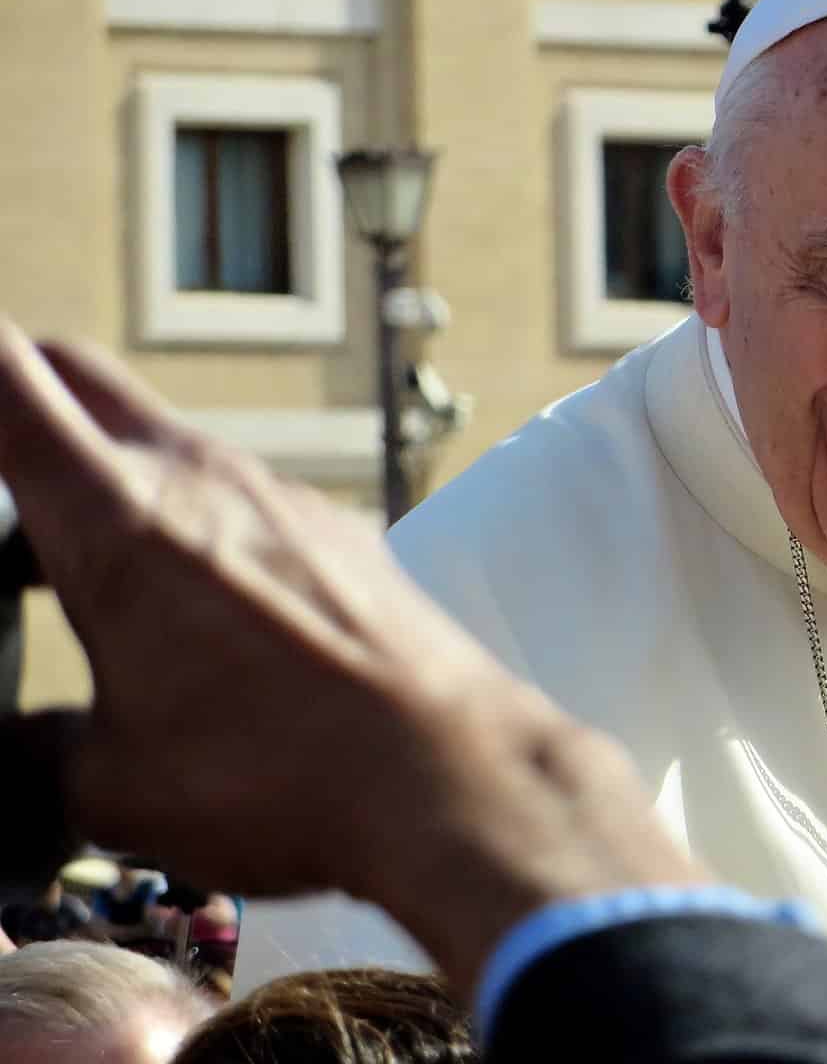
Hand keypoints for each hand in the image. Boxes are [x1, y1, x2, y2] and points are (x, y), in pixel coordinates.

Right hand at [0, 322, 709, 988]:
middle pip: (81, 377)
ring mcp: (281, 493)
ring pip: (163, 446)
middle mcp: (203, 475)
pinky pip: (239, 498)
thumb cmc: (276, 778)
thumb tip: (32, 744)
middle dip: (16, 406)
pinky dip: (191, 527)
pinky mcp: (338, 528)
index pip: (8, 376)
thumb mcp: (111, 785)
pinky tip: (196, 618)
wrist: (449, 772)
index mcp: (120, 516)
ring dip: (108, 486)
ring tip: (75, 585)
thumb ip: (40, 748)